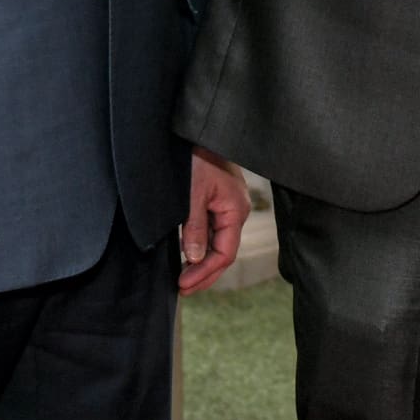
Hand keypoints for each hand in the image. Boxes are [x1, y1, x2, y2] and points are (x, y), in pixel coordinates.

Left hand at [180, 149, 249, 294]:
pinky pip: (214, 230)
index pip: (225, 254)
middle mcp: (237, 210)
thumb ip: (195, 227)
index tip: (183, 285)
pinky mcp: (220, 200)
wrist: (199, 130)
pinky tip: (188, 254)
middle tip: (183, 289)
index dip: (205, 273)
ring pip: (219, 242)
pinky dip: (202, 245)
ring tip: (183, 276)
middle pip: (224, 252)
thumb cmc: (197, 158)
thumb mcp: (192, 195)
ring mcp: (229, 205)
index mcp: (235, 210)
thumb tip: (195, 258)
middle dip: (205, 273)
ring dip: (202, 261)